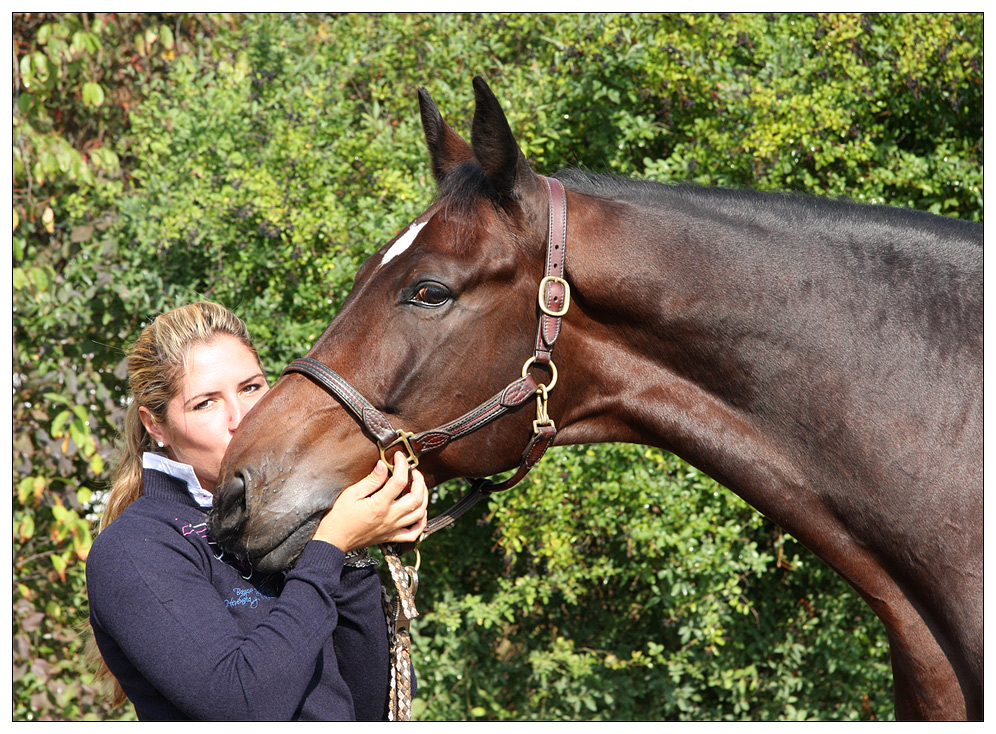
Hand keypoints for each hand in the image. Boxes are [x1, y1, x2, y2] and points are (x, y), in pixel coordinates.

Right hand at [312, 451, 428, 552]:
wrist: (333, 540)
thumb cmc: (339, 516)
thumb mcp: (351, 493)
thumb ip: (371, 480)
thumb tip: (383, 465)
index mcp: (380, 505)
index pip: (399, 481)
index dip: (402, 465)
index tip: (399, 456)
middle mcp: (390, 518)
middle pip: (416, 498)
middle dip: (419, 481)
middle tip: (413, 471)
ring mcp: (392, 529)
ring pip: (419, 514)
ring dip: (424, 498)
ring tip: (419, 487)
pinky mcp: (391, 537)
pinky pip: (413, 533)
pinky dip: (421, 522)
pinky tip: (420, 512)